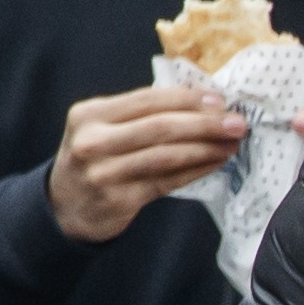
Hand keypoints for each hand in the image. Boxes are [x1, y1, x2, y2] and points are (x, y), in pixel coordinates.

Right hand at [46, 84, 247, 244]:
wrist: (65, 205)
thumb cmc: (95, 158)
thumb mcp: (101, 127)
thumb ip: (139, 114)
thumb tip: (202, 104)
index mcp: (89, 114)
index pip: (147, 99)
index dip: (186, 98)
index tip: (219, 100)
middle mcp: (93, 141)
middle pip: (160, 127)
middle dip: (205, 123)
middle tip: (238, 123)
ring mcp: (104, 172)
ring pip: (166, 156)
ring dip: (206, 148)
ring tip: (232, 143)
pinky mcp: (119, 200)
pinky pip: (167, 181)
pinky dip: (196, 170)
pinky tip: (216, 162)